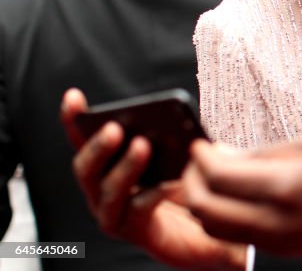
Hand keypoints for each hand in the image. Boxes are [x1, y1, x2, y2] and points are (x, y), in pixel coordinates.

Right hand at [61, 88, 246, 270]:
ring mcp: (114, 214)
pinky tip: (169, 182)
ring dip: (124, 167)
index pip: (84, 141)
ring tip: (142, 145)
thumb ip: (176, 139)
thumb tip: (182, 126)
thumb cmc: (187, 184)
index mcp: (107, 165)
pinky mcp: (135, 232)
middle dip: (98, 147)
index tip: (73, 96)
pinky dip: (153, 193)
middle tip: (114, 127)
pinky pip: (138, 211)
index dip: (75, 120)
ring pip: (108, 191)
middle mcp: (101, 191)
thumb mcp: (182, 155)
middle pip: (86, 169)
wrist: (202, 227)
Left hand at [183, 136, 301, 264]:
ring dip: (202, 202)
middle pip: (204, 207)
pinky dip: (222, 215)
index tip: (201, 145)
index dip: (201, 158)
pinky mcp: (278, 251)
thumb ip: (264, 153)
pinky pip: (235, 236)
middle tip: (197, 163)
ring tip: (211, 179)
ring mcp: (274, 240)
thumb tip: (224, 154)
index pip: (219, 175)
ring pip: (213, 227)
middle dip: (191, 182)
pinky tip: (232, 196)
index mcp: (283, 185)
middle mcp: (272, 219)